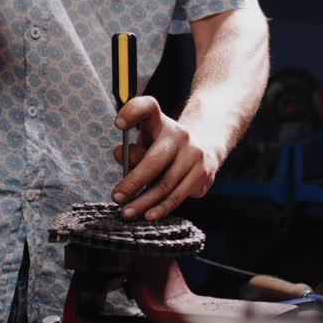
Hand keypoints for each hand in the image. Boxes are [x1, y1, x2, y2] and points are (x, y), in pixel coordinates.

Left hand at [111, 96, 221, 220]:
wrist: (206, 145)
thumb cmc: (166, 146)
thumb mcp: (148, 141)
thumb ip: (132, 150)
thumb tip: (119, 155)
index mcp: (161, 122)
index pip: (147, 107)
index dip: (133, 112)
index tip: (118, 123)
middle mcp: (180, 135)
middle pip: (154, 160)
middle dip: (133, 182)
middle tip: (116, 197)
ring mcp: (194, 154)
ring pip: (166, 184)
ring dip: (144, 202)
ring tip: (128, 213)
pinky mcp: (203, 173)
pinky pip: (179, 194)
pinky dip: (162, 208)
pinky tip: (149, 215)